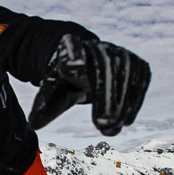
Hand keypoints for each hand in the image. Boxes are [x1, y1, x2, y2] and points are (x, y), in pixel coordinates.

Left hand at [28, 34, 149, 136]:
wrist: (86, 66)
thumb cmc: (66, 81)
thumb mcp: (53, 92)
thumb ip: (45, 106)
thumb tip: (34, 124)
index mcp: (69, 48)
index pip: (70, 50)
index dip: (73, 57)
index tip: (73, 66)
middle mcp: (96, 45)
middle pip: (103, 66)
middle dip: (105, 97)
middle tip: (102, 125)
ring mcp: (118, 51)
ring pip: (124, 74)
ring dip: (120, 104)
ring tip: (111, 129)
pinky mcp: (135, 62)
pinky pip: (139, 79)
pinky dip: (134, 101)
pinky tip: (126, 120)